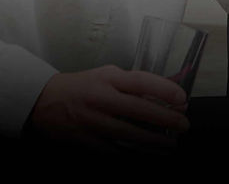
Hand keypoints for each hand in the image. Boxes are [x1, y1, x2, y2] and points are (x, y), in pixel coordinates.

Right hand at [27, 65, 189, 149]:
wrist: (45, 101)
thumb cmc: (84, 85)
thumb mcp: (107, 75)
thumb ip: (132, 83)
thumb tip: (164, 94)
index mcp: (108, 79)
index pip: (140, 82)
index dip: (164, 90)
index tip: (182, 99)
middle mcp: (101, 99)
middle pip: (138, 110)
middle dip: (165, 119)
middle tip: (184, 125)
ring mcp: (93, 122)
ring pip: (129, 135)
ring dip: (153, 141)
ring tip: (170, 144)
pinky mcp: (86, 141)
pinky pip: (115, 150)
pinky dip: (134, 152)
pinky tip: (149, 153)